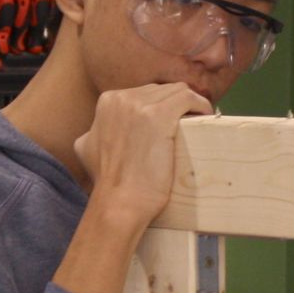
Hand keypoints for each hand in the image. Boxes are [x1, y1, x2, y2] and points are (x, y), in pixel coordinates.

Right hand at [73, 84, 211, 230]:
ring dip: (190, 104)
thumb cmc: (108, 182)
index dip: (161, 106)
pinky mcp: (160, 116)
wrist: (119, 201)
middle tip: (189, 122)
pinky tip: (206, 116)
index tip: (172, 121)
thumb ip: (94, 132)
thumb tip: (96, 132)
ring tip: (200, 120)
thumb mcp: (87, 148)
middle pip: (160, 91)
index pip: (143, 93)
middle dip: (175, 105)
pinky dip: (200, 104)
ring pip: (176, 91)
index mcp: (107, 101)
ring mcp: (140, 105)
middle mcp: (121, 98)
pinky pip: (188, 98)